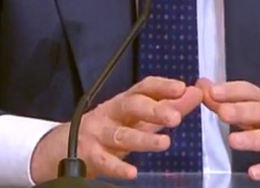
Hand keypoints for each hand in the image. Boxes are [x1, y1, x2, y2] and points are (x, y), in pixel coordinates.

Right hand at [30, 77, 202, 181]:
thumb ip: (167, 106)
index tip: (181, 87)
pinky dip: (118, 168)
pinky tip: (132, 173)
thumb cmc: (109, 128)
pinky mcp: (90, 156)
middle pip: (132, 106)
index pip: (144, 88)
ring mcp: (99, 135)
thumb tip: (196, 93)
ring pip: (121, 135)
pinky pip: (105, 162)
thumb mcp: (137, 116)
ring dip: (143, 139)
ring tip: (164, 143)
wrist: (63, 147)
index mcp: (124, 102)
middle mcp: (111, 114)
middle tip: (174, 117)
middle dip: (154, 110)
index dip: (162, 86)